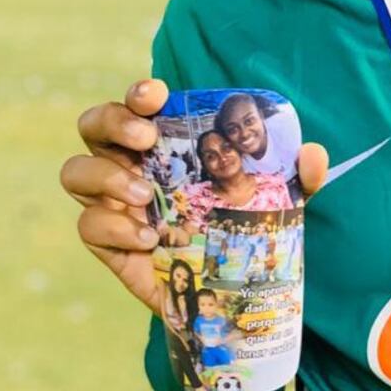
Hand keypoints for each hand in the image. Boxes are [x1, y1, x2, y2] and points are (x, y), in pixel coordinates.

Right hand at [60, 78, 328, 315]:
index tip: (158, 95)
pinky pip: (90, 225)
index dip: (139, 93)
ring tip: (146, 196)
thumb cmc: (243, 231)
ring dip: (106, 176)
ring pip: (76, 172)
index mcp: (165, 143)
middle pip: (93, 125)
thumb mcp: (278, 203)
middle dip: (113, 123)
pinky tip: (149, 240)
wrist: (229, 297)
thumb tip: (313, 154)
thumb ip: (299, 179)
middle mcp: (130, 164)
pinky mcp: (108, 243)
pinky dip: (115, 227)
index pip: (137, 104)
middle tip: (147, 141)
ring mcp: (114, 203)